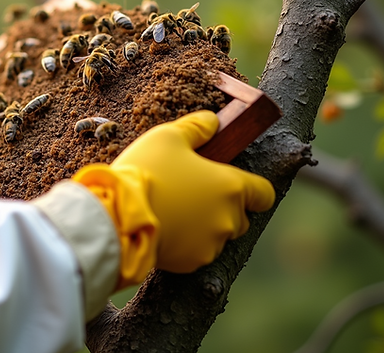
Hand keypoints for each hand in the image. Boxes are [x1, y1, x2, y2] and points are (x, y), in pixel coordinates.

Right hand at [72, 111, 274, 285]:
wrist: (118, 217)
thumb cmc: (147, 172)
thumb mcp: (167, 136)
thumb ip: (196, 127)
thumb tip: (212, 121)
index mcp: (231, 187)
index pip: (264, 194)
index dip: (253, 189)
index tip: (234, 185)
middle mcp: (229, 219)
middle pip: (241, 217)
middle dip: (222, 208)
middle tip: (192, 195)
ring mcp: (212, 244)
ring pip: (218, 236)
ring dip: (204, 227)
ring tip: (173, 212)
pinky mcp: (193, 263)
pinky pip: (197, 252)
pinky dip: (187, 244)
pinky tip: (165, 228)